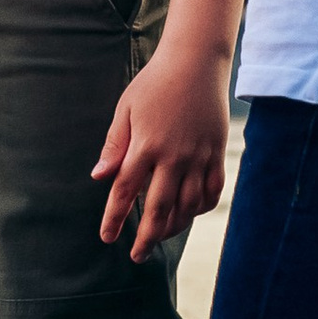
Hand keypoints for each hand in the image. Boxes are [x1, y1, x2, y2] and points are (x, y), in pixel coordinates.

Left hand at [92, 46, 232, 259]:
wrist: (196, 62)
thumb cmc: (154, 83)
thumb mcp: (126, 110)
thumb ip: (114, 146)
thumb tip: (99, 178)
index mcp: (145, 145)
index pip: (125, 191)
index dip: (115, 218)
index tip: (107, 238)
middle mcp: (173, 157)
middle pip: (159, 209)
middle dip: (146, 237)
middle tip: (136, 256)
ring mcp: (199, 157)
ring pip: (188, 207)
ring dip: (173, 227)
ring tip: (160, 237)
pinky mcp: (217, 153)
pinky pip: (212, 192)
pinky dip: (201, 209)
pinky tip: (189, 214)